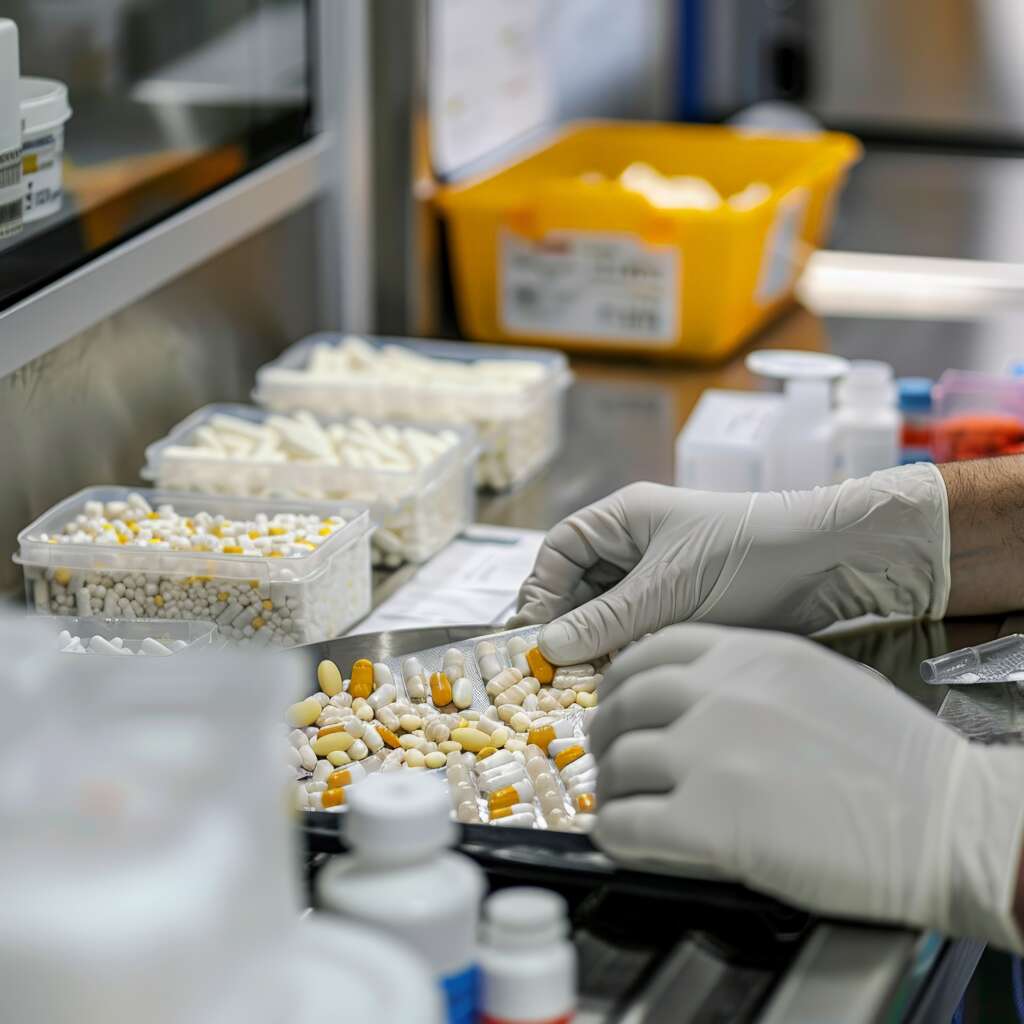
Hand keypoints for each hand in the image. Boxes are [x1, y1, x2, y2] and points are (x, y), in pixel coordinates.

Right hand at [512, 464, 949, 663]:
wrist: (828, 562)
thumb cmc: (744, 556)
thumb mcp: (667, 589)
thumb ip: (605, 620)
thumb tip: (547, 646)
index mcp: (624, 518)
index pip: (560, 550)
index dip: (541, 591)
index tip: (535, 636)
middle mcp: (635, 544)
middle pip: (578, 584)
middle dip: (566, 623)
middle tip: (553, 669)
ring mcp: (660, 576)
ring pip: (606, 612)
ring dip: (595, 642)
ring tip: (584, 678)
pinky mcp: (683, 606)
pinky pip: (636, 629)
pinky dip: (624, 651)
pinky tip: (621, 676)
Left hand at [590, 624, 1023, 950]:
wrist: (945, 821)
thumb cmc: (898, 760)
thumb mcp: (821, 681)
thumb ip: (750, 679)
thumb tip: (697, 697)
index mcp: (748, 657)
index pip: (652, 650)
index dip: (623, 679)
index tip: (618, 701)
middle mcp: (719, 694)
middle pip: (625, 703)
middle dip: (607, 732)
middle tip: (611, 758)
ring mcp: (709, 754)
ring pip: (619, 763)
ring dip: (612, 789)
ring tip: (624, 805)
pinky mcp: (709, 820)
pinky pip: (628, 824)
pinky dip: (617, 835)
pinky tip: (628, 841)